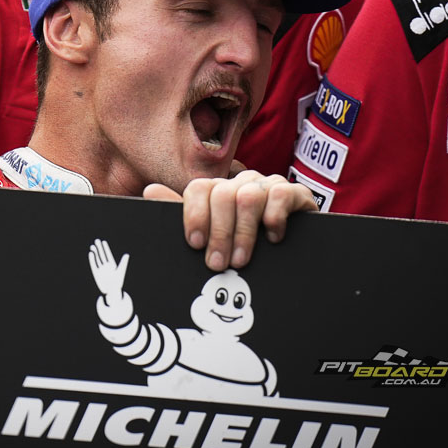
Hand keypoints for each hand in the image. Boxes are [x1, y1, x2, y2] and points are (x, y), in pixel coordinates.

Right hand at [88, 238, 128, 300]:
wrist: (112, 291)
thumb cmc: (118, 282)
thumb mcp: (121, 271)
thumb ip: (123, 262)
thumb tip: (127, 254)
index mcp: (112, 264)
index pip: (108, 254)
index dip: (106, 248)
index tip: (103, 242)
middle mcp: (106, 266)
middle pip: (102, 255)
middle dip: (99, 248)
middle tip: (96, 240)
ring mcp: (101, 269)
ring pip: (97, 259)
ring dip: (95, 253)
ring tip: (92, 246)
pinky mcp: (96, 273)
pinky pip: (93, 265)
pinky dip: (92, 259)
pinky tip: (91, 254)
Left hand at [144, 170, 315, 271]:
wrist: (293, 260)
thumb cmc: (247, 249)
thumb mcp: (214, 238)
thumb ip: (186, 217)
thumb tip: (150, 190)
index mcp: (219, 192)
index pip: (199, 188)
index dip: (194, 215)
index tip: (195, 244)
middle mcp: (242, 184)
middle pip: (222, 194)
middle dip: (219, 233)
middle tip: (218, 264)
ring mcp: (269, 186)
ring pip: (248, 195)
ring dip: (243, 232)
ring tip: (242, 260)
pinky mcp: (297, 194)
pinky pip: (282, 193)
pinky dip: (274, 217)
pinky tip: (273, 238)